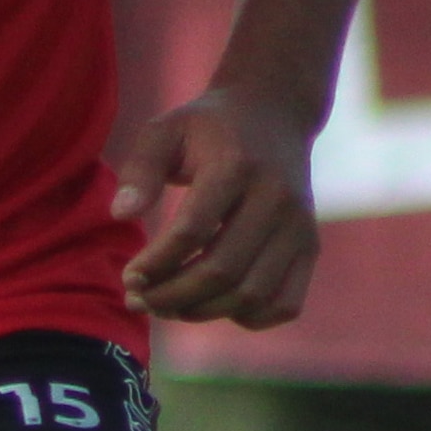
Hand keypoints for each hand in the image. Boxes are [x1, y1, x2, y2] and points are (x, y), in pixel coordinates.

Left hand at [113, 85, 319, 326]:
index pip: (192, 231)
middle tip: (139, 300)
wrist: (275, 113)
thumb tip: (119, 214)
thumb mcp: (166, 130)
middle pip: (222, 270)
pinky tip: (214, 304)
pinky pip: (284, 303)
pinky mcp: (310, 246)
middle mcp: (276, 199)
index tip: (130, 276)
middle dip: (172, 296)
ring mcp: (300, 226)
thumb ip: (141, 169)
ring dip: (203, 312)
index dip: (156, 263)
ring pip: (252, 295)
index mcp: (237, 165)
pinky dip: (247, 317)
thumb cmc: (208, 127)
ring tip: (167, 306)